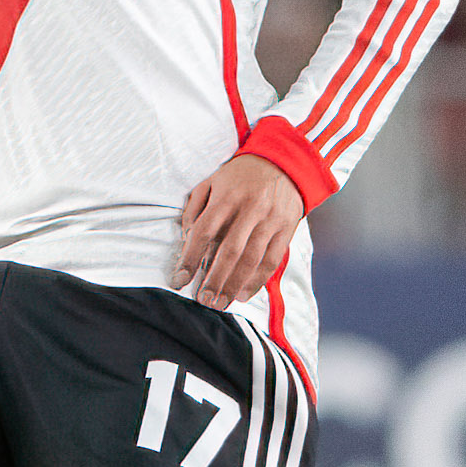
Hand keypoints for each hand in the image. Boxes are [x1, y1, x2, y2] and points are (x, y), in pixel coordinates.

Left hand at [171, 152, 302, 310]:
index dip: (189, 258)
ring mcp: (270, 220)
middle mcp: (249, 209)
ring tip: (221, 303)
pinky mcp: (286, 229)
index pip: (203, 231)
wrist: (284, 162)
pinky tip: (243, 294)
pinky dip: (257, 280)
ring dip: (235, 285)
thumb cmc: (240, 176)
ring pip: (251, 259)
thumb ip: (196, 207)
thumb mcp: (212, 181)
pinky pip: (272, 260)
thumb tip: (186, 237)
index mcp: (226, 197)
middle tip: (204, 300)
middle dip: (215, 279)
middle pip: (229, 250)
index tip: (179, 279)